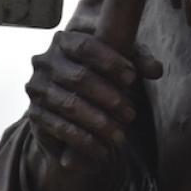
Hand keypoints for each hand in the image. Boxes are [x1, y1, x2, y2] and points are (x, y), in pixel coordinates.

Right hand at [24, 31, 161, 167]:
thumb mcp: (121, 64)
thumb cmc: (101, 76)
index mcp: (64, 40)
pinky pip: (59, 128)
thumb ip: (139, 61)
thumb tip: (156, 70)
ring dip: (98, 122)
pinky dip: (84, 140)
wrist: (71, 108)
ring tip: (120, 135)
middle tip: (131, 114)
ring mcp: (36, 88)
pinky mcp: (33, 115)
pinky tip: (103, 150)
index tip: (132, 77)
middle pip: (79, 77)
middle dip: (109, 97)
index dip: (110, 61)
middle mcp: (44, 61)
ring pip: (69, 105)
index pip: (85, 46)